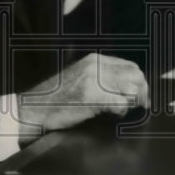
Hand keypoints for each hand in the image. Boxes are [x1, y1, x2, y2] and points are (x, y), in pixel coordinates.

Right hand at [16, 53, 148, 143]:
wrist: (33, 110)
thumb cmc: (55, 100)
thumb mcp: (79, 79)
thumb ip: (100, 77)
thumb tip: (127, 87)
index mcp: (94, 60)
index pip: (130, 66)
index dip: (139, 82)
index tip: (141, 96)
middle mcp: (95, 66)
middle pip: (135, 75)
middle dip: (142, 92)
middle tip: (141, 106)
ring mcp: (94, 80)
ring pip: (131, 89)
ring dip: (132, 103)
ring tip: (124, 111)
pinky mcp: (92, 97)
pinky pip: (120, 104)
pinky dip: (121, 112)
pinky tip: (112, 115)